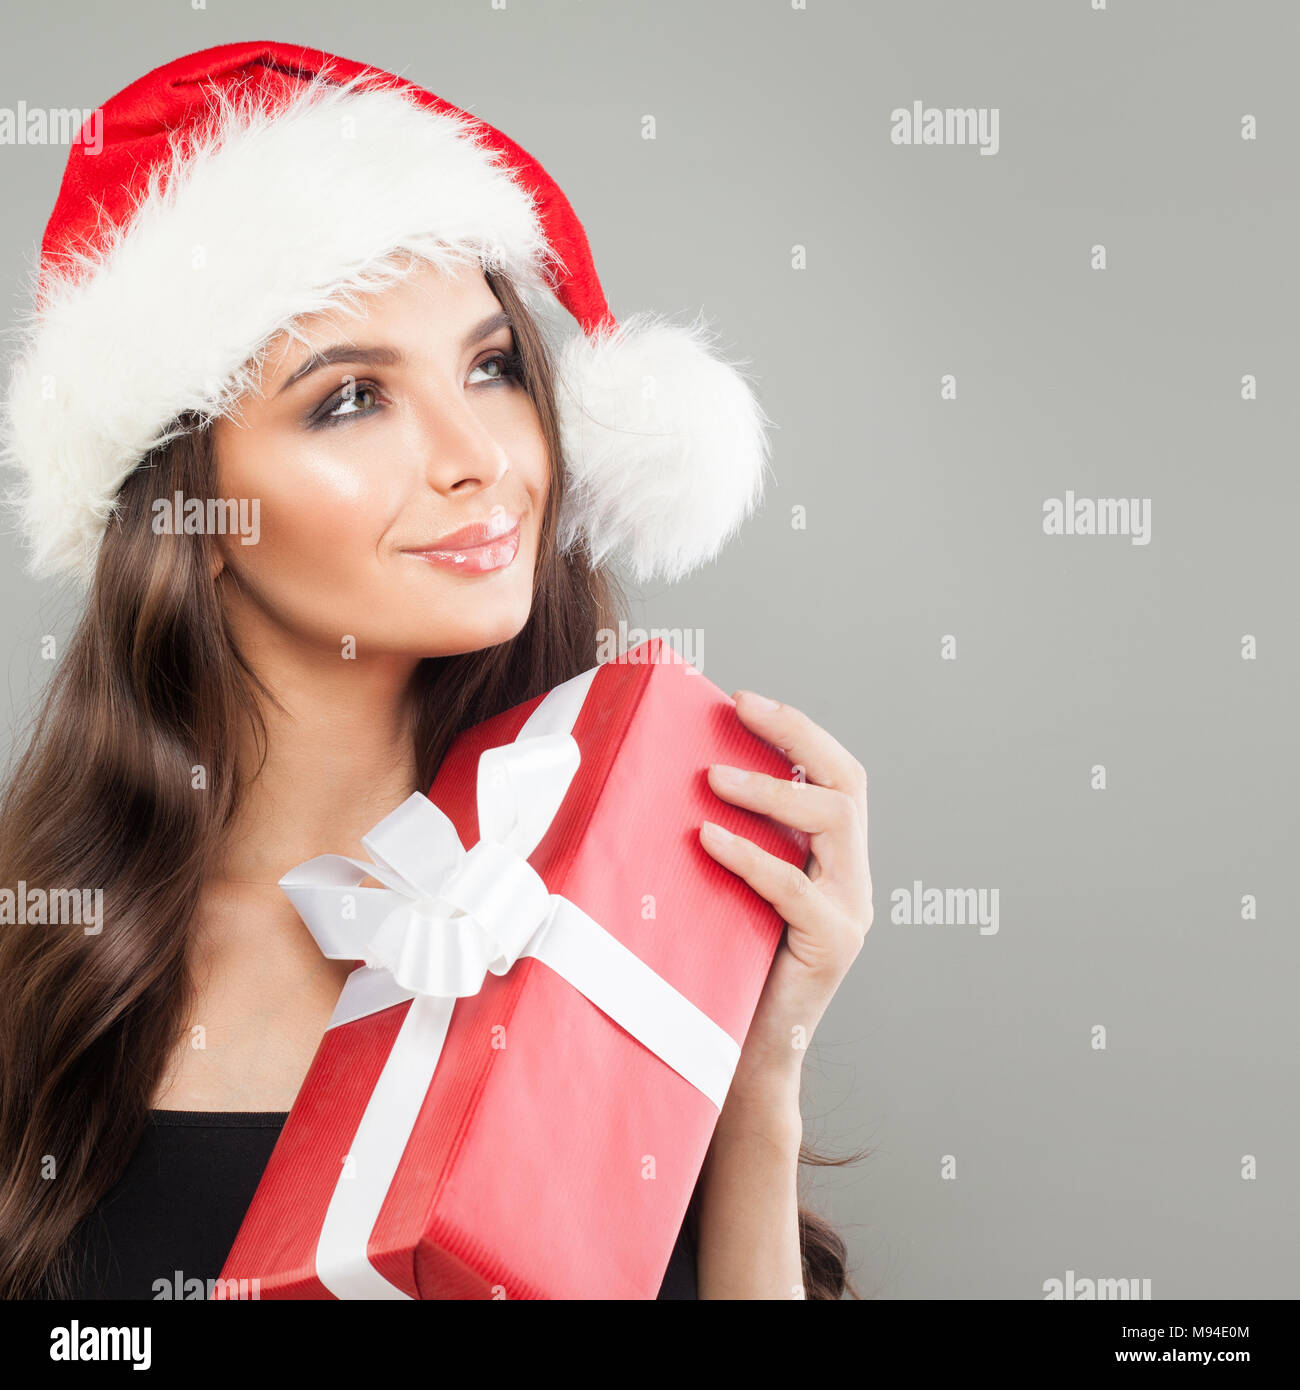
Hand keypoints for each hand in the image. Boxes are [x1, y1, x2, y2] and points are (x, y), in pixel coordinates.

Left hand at [699, 690, 872, 1091]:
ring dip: (773, 789)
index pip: (836, 775)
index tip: (742, 699)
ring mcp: (850, 912)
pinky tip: (709, 838)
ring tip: (714, 778)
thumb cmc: (724, 970)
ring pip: (836, 822)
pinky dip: (752, 855)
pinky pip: (796, 886)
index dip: (796, 730)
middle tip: (739, 710)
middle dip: (795, 735)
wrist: (743, 1059)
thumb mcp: (728, 892)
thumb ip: (727, 845)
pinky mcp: (832, 945)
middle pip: (847, 783)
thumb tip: (668, 781)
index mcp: (833, 861)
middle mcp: (853, 880)